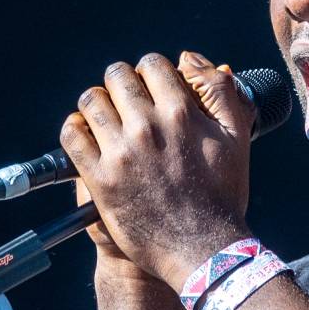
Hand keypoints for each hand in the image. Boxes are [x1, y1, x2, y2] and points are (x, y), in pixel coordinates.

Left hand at [58, 50, 254, 287]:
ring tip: (105, 121)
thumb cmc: (222, 196)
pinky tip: (86, 138)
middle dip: (120, 85)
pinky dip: (75, 130)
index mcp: (181, 113)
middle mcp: (149, 128)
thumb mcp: (236, 138)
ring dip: (96, 106)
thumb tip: (191, 60)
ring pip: (91, 102)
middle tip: (126, 105)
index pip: (151, 65)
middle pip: (116, 77)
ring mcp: (122, 153)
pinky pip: (72, 136)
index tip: (149, 91)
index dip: (149, 73)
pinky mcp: (101, 179)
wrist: (202, 249)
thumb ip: (219, 92)